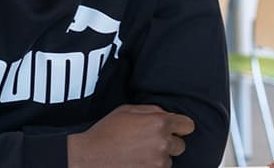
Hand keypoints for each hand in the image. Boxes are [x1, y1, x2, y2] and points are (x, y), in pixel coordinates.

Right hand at [67, 104, 193, 167]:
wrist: (86, 158)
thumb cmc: (105, 132)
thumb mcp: (128, 110)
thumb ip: (154, 111)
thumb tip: (168, 116)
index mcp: (160, 123)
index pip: (187, 126)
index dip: (179, 127)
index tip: (173, 130)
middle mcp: (162, 144)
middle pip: (180, 146)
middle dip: (168, 144)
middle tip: (148, 144)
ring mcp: (157, 163)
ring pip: (168, 161)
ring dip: (158, 159)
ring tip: (137, 155)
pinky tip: (135, 163)